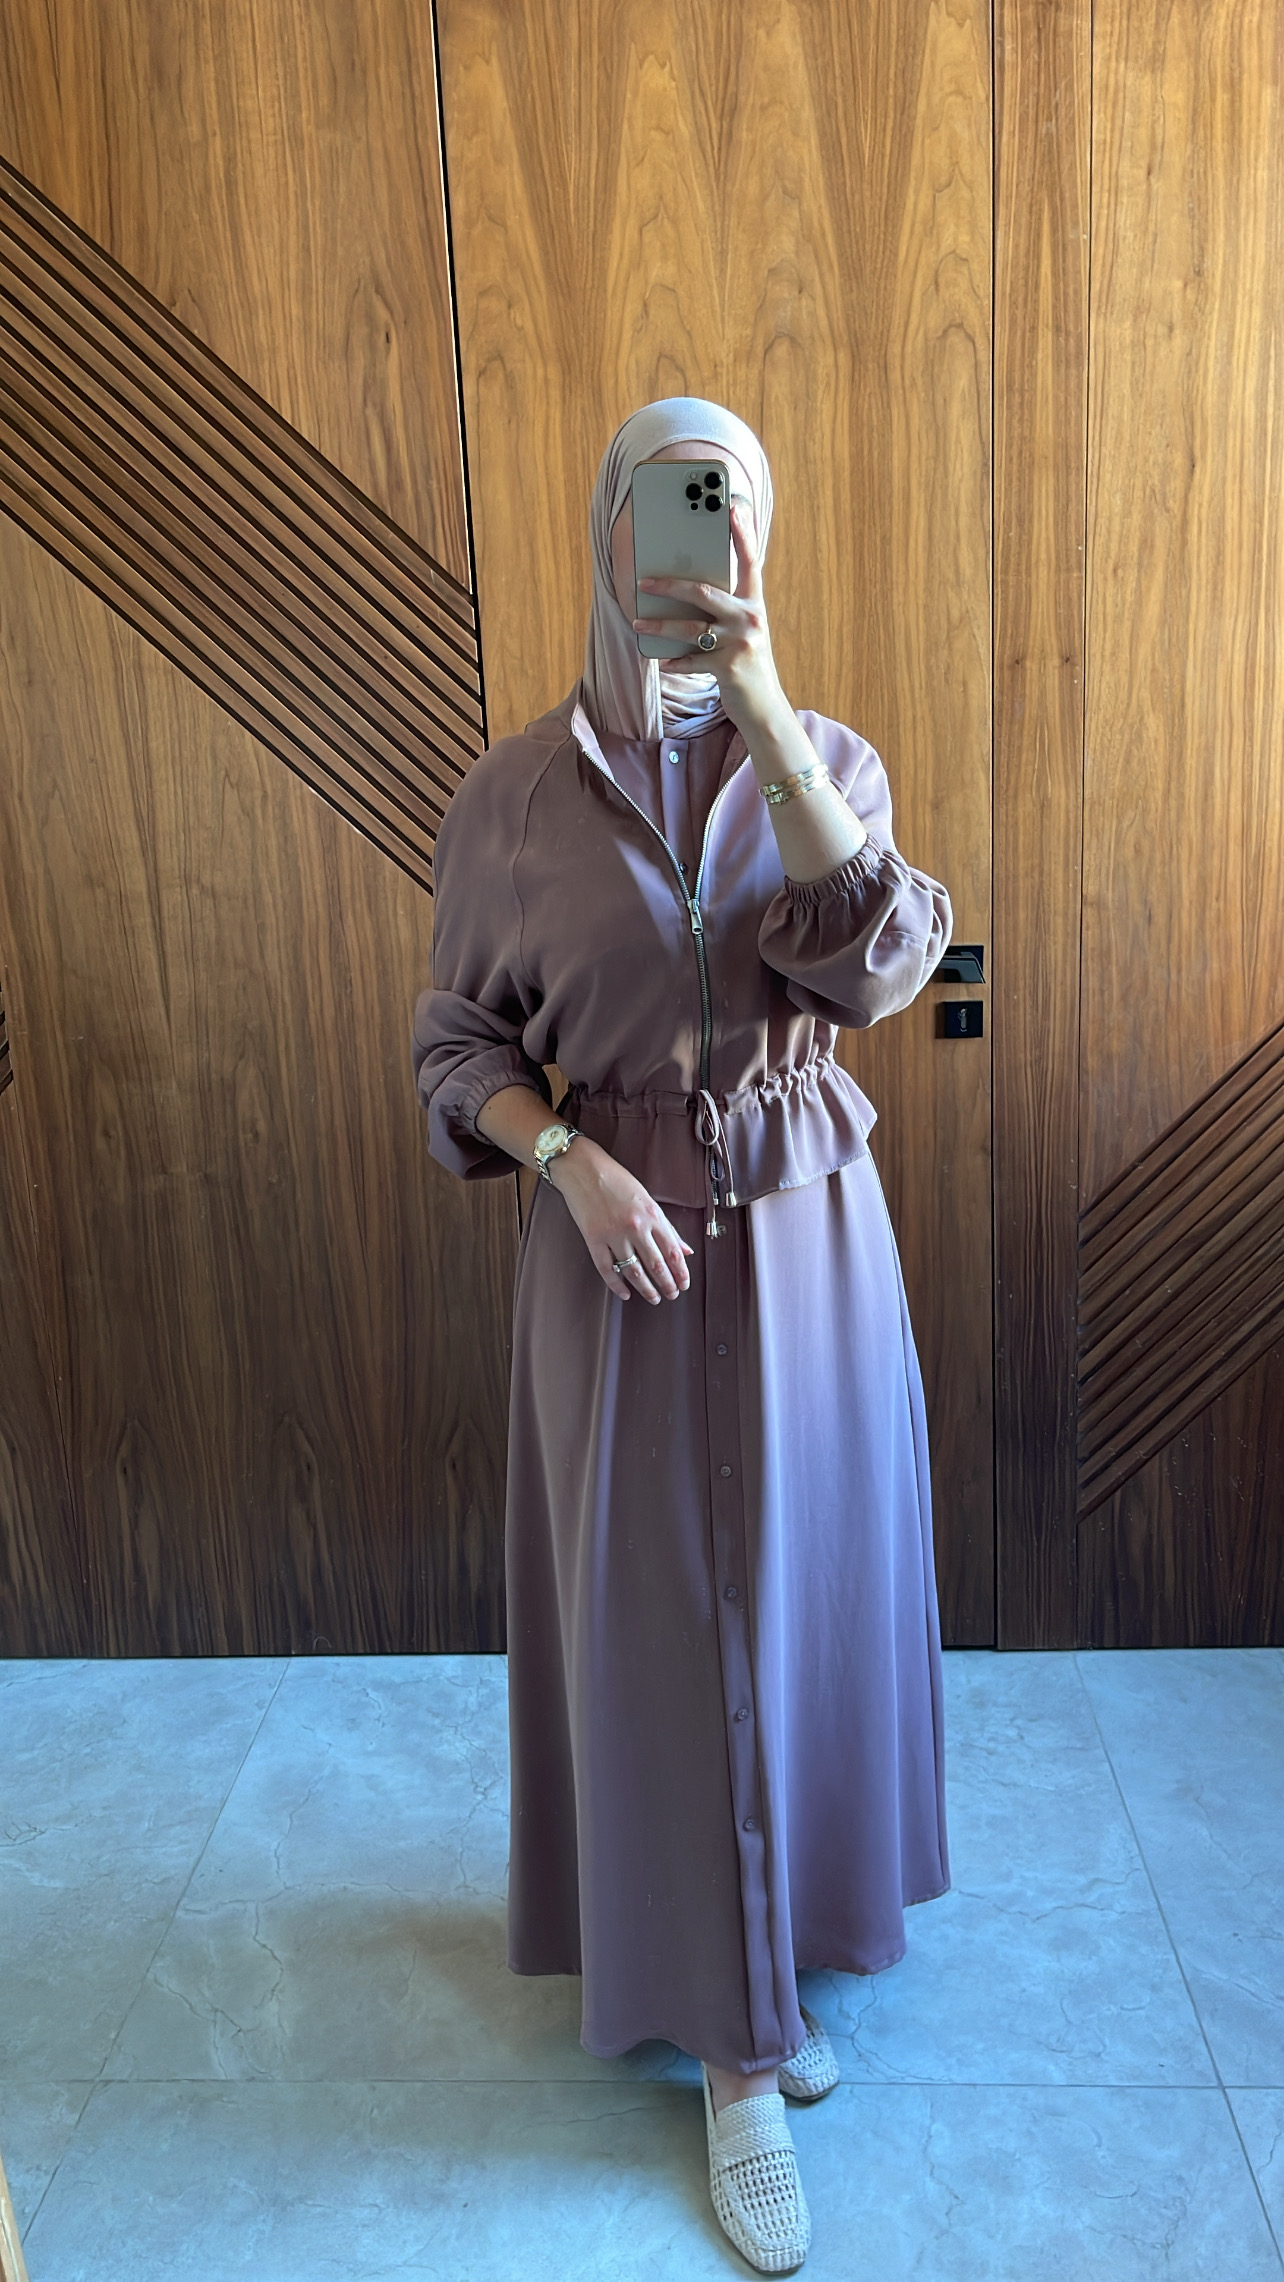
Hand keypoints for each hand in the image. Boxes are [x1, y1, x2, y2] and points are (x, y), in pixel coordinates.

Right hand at [548, 1137, 693, 1303]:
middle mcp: (635, 1227)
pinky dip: (616, 1285)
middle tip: (671, 1295)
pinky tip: (625, 1294)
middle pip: (656, 1265)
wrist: (582, 1168)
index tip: (684, 1284)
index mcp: (652, 1215)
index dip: (681, 1272)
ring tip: (654, 1298)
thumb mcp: (647, 1199)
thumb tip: (684, 1249)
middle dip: (667, 1284)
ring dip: (646, 1289)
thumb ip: (666, 1226)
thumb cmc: (616, 1180)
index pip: (672, 1251)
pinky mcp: (593, 1239)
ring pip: (633, 1271)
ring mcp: (612, 1234)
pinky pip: (606, 1269)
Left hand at [633, 497, 791, 745]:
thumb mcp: (741, 630)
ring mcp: (740, 642)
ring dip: (660, 625)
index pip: (750, 560)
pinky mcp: (729, 667)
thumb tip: (684, 588)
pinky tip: (661, 661)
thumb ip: (724, 608)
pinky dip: (674, 662)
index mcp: (755, 602)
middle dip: (670, 584)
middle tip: (644, 580)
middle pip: (705, 592)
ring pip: (690, 628)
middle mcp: (750, 617)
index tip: (731, 505)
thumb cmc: (745, 662)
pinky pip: (692, 660)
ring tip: (638, 621)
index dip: (742, 532)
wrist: (763, 706)